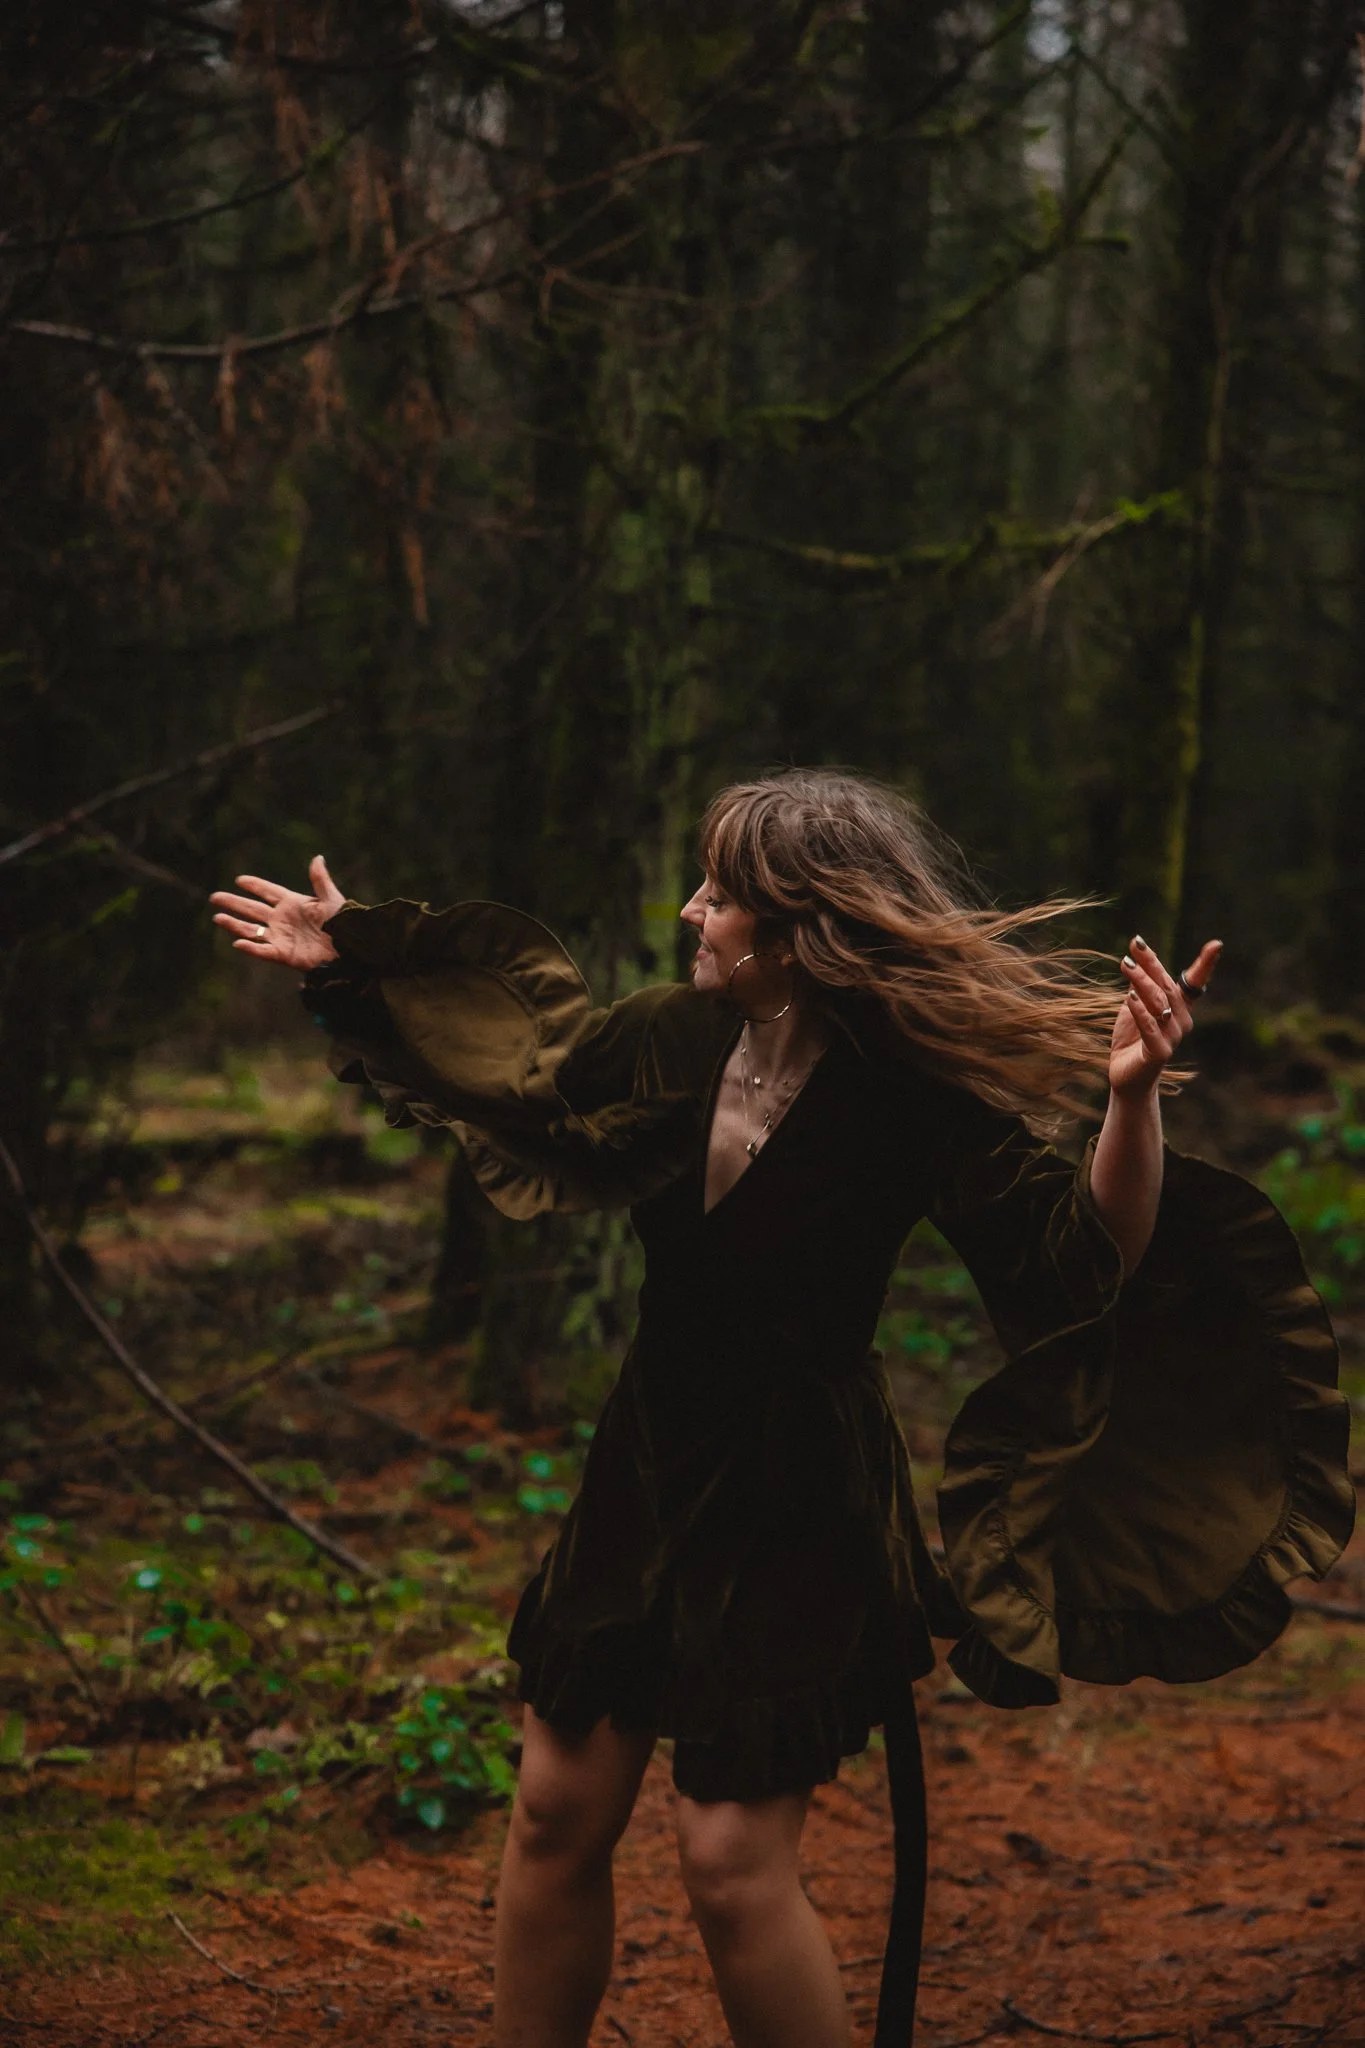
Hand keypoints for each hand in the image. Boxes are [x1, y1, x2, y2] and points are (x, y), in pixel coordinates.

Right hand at [210, 855, 344, 971]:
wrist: (349, 949)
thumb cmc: (343, 924)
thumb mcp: (331, 899)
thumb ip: (320, 880)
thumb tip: (317, 857)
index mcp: (293, 903)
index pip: (269, 892)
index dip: (255, 885)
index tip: (239, 879)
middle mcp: (282, 919)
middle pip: (253, 909)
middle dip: (234, 903)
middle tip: (214, 897)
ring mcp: (281, 937)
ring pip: (252, 930)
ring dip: (234, 924)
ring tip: (217, 917)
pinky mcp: (284, 954)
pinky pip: (263, 950)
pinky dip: (251, 947)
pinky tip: (238, 941)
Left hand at [1109, 934, 1221, 1097]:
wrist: (1126, 1075)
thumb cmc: (1133, 1038)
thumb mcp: (1136, 1005)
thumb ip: (1140, 983)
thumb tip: (1137, 952)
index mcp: (1181, 1008)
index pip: (1194, 983)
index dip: (1206, 965)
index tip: (1216, 944)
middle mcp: (1182, 1021)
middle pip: (1168, 987)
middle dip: (1151, 965)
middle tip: (1134, 948)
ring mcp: (1173, 1037)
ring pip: (1159, 1003)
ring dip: (1141, 982)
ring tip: (1125, 965)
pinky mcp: (1159, 1052)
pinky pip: (1150, 1027)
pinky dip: (1140, 1011)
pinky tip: (1129, 997)